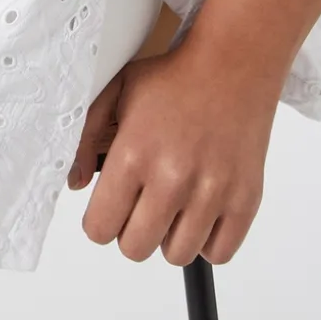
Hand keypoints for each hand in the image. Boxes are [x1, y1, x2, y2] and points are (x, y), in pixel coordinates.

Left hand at [64, 34, 279, 265]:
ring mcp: (212, 192)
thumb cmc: (173, 78)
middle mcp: (172, 178)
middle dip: (131, 230)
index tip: (111, 206)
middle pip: (135, 249)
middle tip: (141, 203)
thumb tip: (75, 184)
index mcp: (134, 154)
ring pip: (176, 255)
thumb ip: (85, 138)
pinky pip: (218, 253)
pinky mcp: (245, 199)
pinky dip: (207, 240)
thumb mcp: (116, 93)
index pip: (100, 228)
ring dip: (169, 235)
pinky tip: (201, 209)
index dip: (100, 220)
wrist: (233, 64)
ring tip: (174, 202)